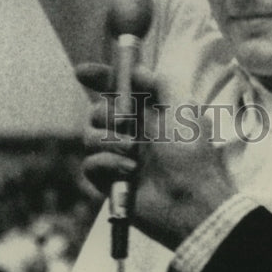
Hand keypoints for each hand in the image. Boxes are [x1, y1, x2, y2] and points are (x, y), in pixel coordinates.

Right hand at [77, 62, 235, 250]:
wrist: (190, 200)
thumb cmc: (191, 153)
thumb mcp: (183, 108)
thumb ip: (159, 82)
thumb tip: (134, 71)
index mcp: (148, 111)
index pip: (117, 88)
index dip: (98, 78)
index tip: (81, 73)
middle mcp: (131, 131)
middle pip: (97, 111)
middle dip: (106, 114)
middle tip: (126, 124)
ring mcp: (118, 156)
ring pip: (89, 136)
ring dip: (108, 140)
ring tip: (132, 151)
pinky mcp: (109, 180)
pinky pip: (90, 164)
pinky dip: (106, 164)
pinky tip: (128, 171)